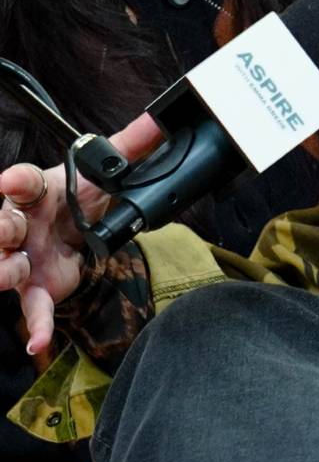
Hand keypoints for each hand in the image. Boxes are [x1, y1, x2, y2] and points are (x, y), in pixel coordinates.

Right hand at [0, 113, 162, 354]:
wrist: (74, 232)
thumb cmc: (76, 199)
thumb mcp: (101, 174)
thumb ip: (130, 146)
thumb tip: (160, 120)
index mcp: (36, 191)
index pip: (21, 181)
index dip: (16, 180)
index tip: (11, 179)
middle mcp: (21, 223)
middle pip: (2, 223)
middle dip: (2, 226)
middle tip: (10, 227)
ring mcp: (24, 258)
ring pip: (4, 265)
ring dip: (4, 269)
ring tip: (11, 272)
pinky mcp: (36, 287)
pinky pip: (33, 307)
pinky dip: (37, 324)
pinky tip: (39, 341)